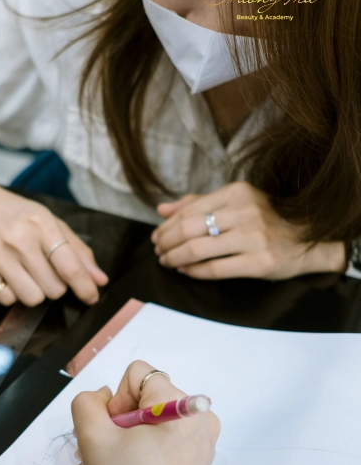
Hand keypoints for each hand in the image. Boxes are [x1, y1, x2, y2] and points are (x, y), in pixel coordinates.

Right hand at [0, 178, 107, 305]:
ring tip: (27, 273)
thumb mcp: (50, 222)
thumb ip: (77, 251)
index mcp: (40, 223)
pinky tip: (8, 275)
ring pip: (32, 298)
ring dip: (35, 292)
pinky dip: (12, 293)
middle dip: (56, 286)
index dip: (85, 287)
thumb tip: (100, 280)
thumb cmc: (17, 215)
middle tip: (46, 271)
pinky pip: (7, 300)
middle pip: (53, 288)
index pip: (69, 266)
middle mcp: (17, 238)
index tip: (91, 296)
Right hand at [71, 361, 219, 464]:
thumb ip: (87, 402)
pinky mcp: (193, 462)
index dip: (115, 400)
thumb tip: (103, 397)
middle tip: (99, 452)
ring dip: (118, 441)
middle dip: (113, 423)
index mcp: (184, 407)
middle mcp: (199, 420)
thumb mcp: (93, 438)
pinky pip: (159, 441)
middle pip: (142, 398)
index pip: (137, 375)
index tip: (112, 432)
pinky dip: (135, 452)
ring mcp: (199, 443)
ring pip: (147, 422)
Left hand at [151, 182, 345, 279]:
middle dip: (167, 242)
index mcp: (237, 193)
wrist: (307, 240)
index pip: (189, 209)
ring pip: (198, 249)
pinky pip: (215, 269)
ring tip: (167, 261)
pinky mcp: (259, 262)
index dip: (167, 225)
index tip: (157, 235)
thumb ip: (197, 204)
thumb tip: (162, 210)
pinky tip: (184, 270)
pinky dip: (193, 271)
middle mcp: (245, 212)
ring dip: (175, 257)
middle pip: (189, 229)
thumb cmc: (265, 220)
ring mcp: (254, 237)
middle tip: (158, 250)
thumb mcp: (234, 203)